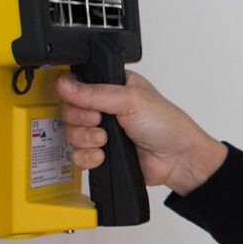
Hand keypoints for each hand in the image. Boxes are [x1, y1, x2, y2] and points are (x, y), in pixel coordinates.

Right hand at [54, 70, 228, 195]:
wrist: (178, 159)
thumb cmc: (167, 124)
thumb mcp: (131, 100)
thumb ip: (95, 93)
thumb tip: (65, 84)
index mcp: (113, 86)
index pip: (77, 84)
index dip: (73, 94)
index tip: (84, 103)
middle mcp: (105, 107)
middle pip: (70, 111)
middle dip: (81, 119)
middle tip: (99, 120)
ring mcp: (102, 130)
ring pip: (72, 134)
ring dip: (85, 138)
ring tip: (105, 139)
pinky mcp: (101, 152)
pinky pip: (78, 155)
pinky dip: (87, 157)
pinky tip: (102, 154)